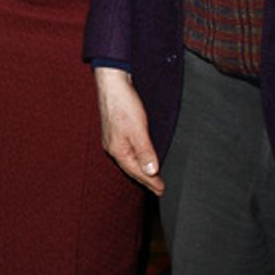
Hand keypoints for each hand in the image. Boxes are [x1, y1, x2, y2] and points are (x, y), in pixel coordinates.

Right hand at [94, 66, 164, 194]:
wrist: (112, 84)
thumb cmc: (123, 105)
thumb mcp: (138, 130)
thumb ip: (145, 152)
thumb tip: (151, 171)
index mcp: (118, 150)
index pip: (137, 171)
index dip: (150, 181)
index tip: (161, 190)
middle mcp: (113, 147)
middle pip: (131, 169)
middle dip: (145, 179)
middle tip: (158, 189)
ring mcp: (112, 139)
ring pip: (128, 161)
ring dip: (140, 170)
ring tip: (150, 178)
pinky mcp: (115, 131)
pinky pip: (126, 152)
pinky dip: (135, 159)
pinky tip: (138, 158)